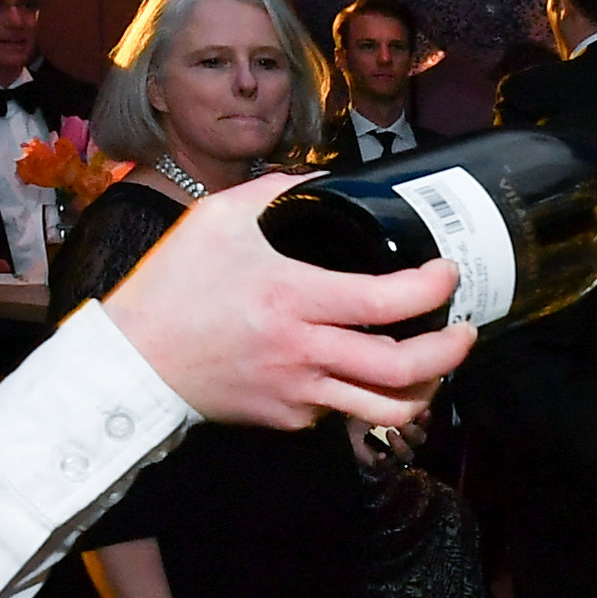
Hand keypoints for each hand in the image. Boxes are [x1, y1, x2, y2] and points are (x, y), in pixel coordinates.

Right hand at [101, 172, 471, 432]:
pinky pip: (342, 411)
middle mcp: (304, 352)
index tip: (447, 272)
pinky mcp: (287, 419)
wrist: (131, 362)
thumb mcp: (219, 219)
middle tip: (465, 330)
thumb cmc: (172, 286)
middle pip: (404, 368)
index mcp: (294, 297)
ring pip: (386, 408)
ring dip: (425, 389)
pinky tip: (363, 370)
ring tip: (434, 364)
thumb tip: (320, 178)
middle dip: (452, 351)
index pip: (389, 301)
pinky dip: (364, 392)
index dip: (433, 288)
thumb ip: (276, 191)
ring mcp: (298, 393)